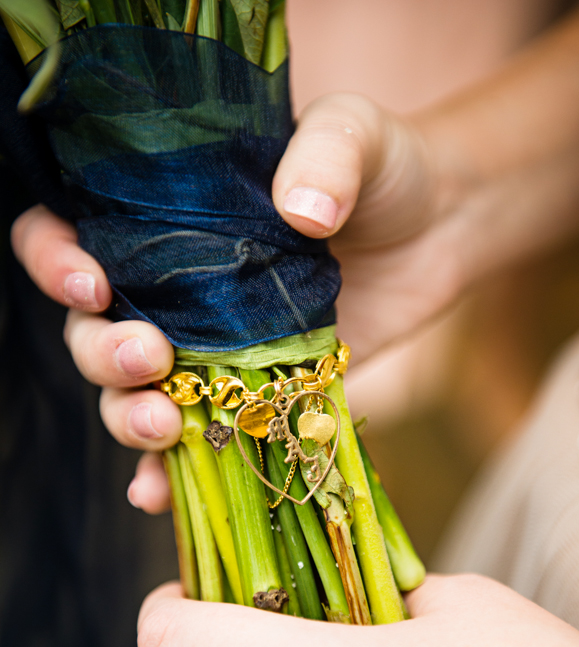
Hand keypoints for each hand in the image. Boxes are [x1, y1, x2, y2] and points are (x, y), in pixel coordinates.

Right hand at [12, 0, 578, 512]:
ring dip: (131, 420)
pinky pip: (203, 442)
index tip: (92, 283)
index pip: (71, 239)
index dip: (56, 263)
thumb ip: (327, 154)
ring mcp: (213, 350)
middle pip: (95, 335)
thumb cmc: (383, 168)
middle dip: (104, 356)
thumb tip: (304, 212)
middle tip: (150, 358)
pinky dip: (174, 475)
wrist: (439, 229)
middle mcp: (174, 292)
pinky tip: (159, 495)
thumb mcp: (354, 135)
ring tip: (166, 425)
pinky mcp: (258, 395)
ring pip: (136, 396)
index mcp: (166, 222)